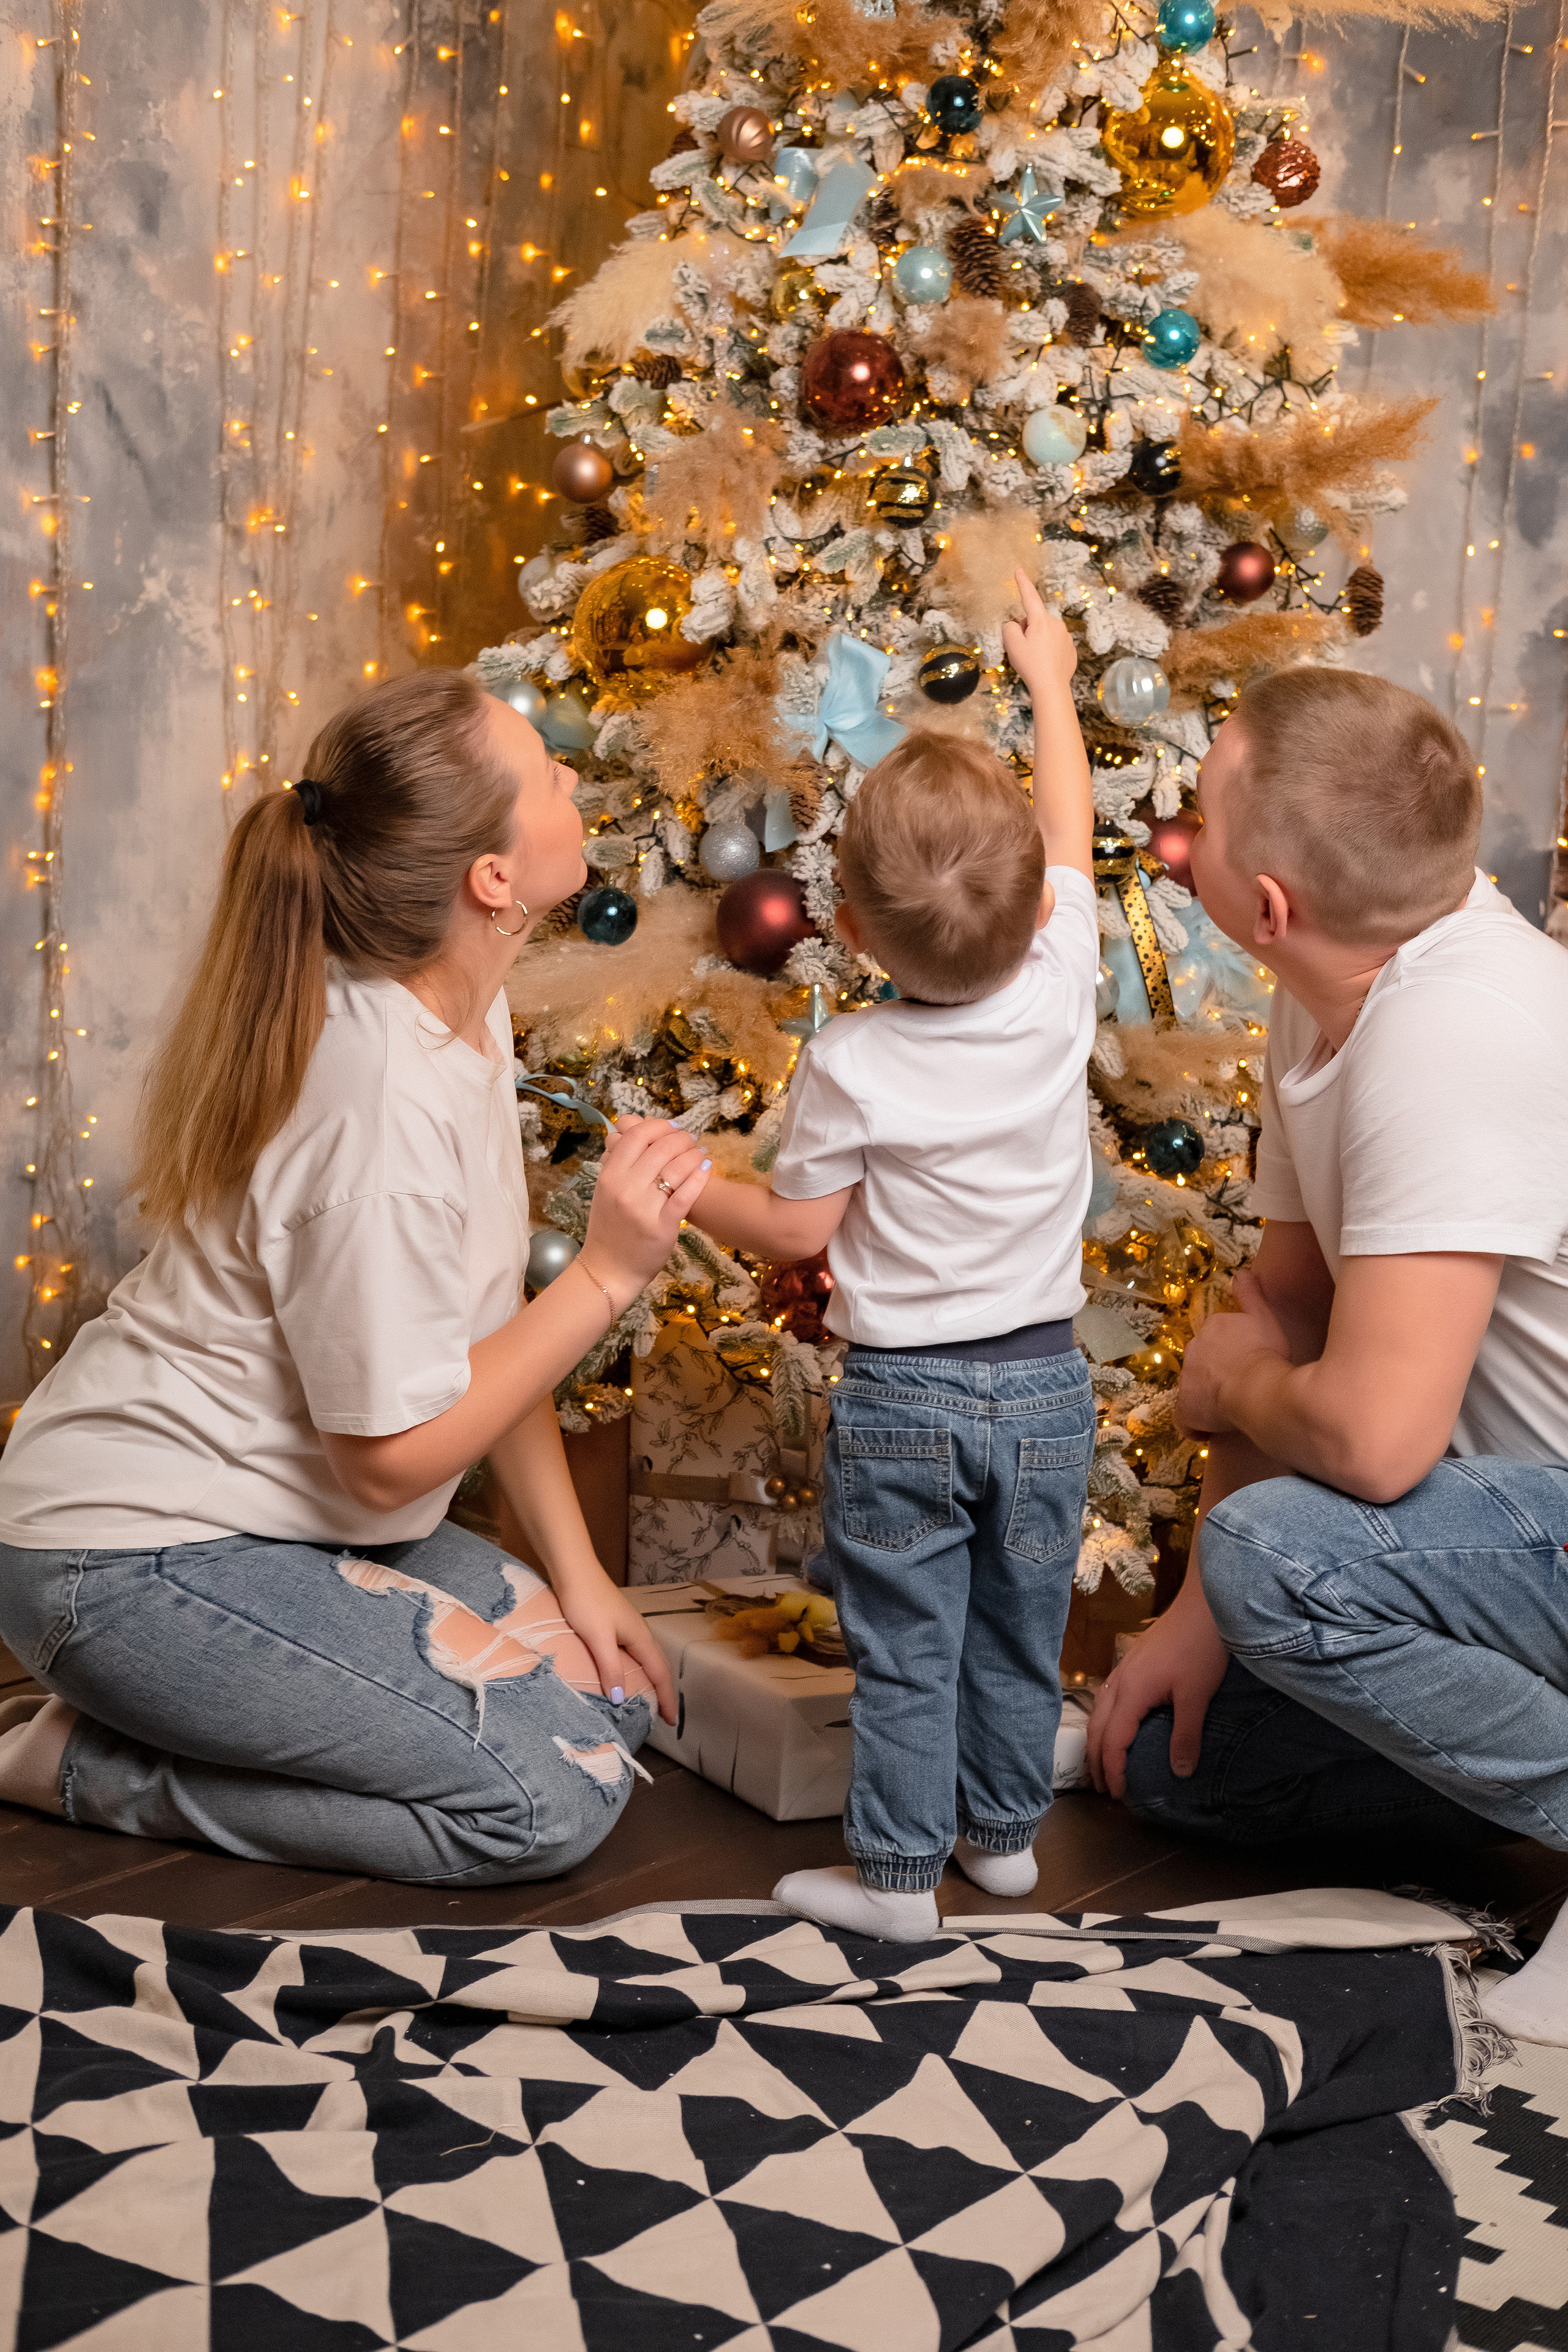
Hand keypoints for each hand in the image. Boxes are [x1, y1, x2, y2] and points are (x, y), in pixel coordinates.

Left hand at [554, 1559, 676, 1725]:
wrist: (573, 1570)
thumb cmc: (586, 1602)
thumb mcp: (598, 1638)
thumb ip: (611, 1668)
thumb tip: (621, 1700)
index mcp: (640, 1637)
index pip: (659, 1673)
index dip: (666, 1698)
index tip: (672, 1722)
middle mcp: (638, 1632)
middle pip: (657, 1666)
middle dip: (662, 1691)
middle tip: (663, 1716)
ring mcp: (627, 1626)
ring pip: (645, 1658)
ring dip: (650, 1679)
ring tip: (647, 1699)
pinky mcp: (614, 1623)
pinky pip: (632, 1652)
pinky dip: (635, 1668)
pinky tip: (623, 1672)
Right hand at [582, 1116, 710, 1305]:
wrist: (608, 1270)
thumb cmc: (608, 1229)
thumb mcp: (604, 1192)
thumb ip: (617, 1163)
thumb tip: (630, 1129)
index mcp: (609, 1176)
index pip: (637, 1136)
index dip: (658, 1126)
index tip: (672, 1128)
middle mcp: (625, 1188)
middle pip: (660, 1148)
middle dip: (681, 1139)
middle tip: (690, 1140)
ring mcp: (644, 1207)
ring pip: (676, 1168)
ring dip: (693, 1155)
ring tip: (700, 1154)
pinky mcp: (662, 1226)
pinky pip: (686, 1194)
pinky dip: (699, 1177)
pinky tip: (706, 1169)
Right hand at [1002, 568, 1076, 695]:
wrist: (1052, 688)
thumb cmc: (1031, 666)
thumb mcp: (1012, 644)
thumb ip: (1010, 628)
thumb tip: (1017, 625)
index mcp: (1041, 620)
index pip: (1029, 596)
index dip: (1022, 583)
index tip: (1019, 570)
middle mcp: (1056, 624)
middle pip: (1035, 620)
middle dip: (1027, 630)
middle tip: (1023, 649)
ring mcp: (1066, 636)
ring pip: (1045, 633)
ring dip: (1037, 641)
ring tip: (1035, 659)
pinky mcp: (1071, 649)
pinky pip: (1054, 644)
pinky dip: (1047, 651)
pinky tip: (1045, 664)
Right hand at [1086, 1582, 1229, 1798]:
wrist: (1204, 1605)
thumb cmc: (1200, 1647)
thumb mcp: (1196, 1695)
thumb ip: (1186, 1735)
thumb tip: (1180, 1772)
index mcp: (1131, 1692)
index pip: (1112, 1741)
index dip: (1112, 1770)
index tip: (1119, 1794)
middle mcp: (1120, 1682)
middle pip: (1097, 1728)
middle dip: (1096, 1761)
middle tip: (1105, 1788)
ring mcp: (1124, 1670)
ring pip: (1099, 1712)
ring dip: (1098, 1741)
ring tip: (1104, 1764)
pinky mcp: (1133, 1663)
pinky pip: (1107, 1698)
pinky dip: (1105, 1721)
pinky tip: (1117, 1726)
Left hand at [1176, 1271, 1288, 1437]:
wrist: (1259, 1388)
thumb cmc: (1267, 1353)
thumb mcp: (1264, 1318)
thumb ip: (1250, 1294)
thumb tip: (1239, 1271)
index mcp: (1212, 1328)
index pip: (1215, 1341)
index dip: (1229, 1355)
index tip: (1245, 1364)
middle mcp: (1193, 1349)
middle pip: (1202, 1363)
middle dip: (1215, 1374)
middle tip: (1240, 1387)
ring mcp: (1186, 1379)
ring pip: (1194, 1388)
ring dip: (1207, 1397)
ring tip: (1230, 1409)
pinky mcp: (1184, 1408)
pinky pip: (1186, 1419)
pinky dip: (1196, 1424)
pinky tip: (1212, 1429)